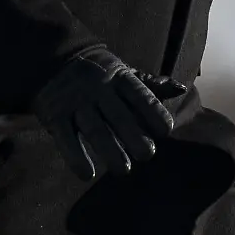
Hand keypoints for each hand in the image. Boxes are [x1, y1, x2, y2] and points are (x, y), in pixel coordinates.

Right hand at [30, 47, 185, 180]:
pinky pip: (65, 137)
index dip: (153, 111)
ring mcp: (75, 102)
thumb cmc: (100, 74)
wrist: (55, 59)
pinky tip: (87, 174)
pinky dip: (75, 156)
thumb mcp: (124, 74)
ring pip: (94, 128)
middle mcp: (98, 89)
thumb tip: (181, 89)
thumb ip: (151, 86)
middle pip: (118, 115)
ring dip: (109, 149)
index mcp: (119, 77)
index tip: (167, 130)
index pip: (139, 94)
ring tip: (123, 170)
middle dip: (133, 135)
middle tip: (148, 155)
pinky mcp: (54, 115)